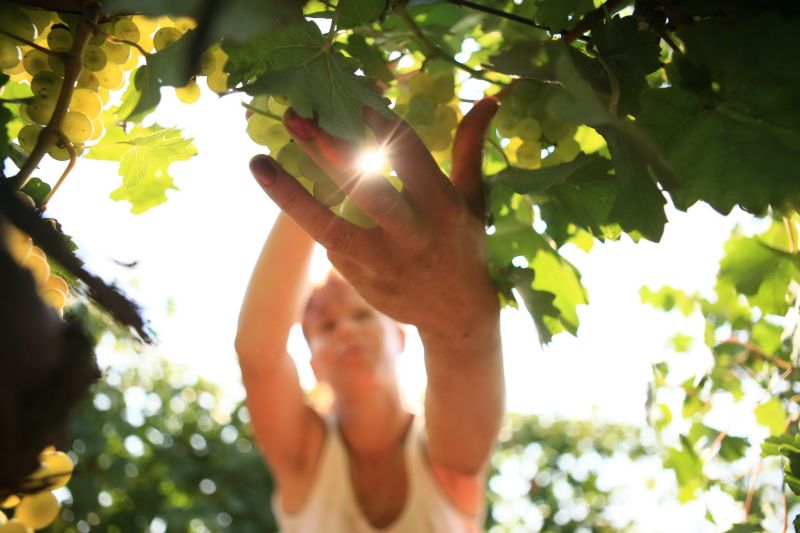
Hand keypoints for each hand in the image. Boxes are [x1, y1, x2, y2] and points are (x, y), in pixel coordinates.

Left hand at [249, 99, 499, 346]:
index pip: (410, 156)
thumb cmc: (463, 244)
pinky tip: (294, 192)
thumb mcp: (473, 198)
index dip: (381, 126)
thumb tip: (490, 98)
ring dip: (291, 196)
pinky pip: (331, 243)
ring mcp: (384, 264)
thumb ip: (470, 147)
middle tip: (296, 119)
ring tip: (257, 163)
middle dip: (330, 152)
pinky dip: (314, 216)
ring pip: (331, 228)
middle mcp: (414, 236)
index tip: (353, 98)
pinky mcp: (362, 282)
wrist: (457, 315)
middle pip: (368, 190)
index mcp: (444, 208)